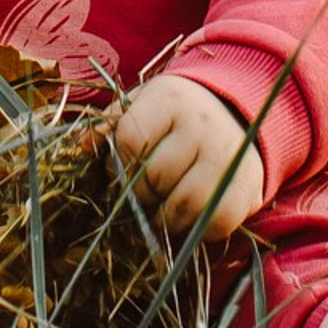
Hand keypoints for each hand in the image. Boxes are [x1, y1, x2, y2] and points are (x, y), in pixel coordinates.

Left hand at [116, 76, 266, 239]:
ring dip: (164, 217)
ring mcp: (228, 158)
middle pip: (153, 177)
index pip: (131, 139)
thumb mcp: (144, 104)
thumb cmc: (177, 115)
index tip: (122, 167)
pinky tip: (190, 214)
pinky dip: (196, 229)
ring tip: (162, 207)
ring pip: (181, 207)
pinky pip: (213, 225)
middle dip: (140, 193)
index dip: (119, 162)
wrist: (238, 115)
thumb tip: (79, 147)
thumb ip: (110, 124)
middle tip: (143, 192)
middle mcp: (203, 125)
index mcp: (171, 98)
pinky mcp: (248, 189)